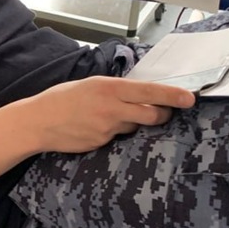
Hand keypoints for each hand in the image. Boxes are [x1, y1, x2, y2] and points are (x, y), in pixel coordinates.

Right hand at [24, 76, 194, 153]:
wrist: (38, 122)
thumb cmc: (62, 98)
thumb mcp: (91, 84)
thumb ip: (115, 89)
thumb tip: (139, 94)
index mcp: (109, 88)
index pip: (149, 92)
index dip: (172, 96)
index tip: (190, 98)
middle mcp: (112, 109)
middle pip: (152, 115)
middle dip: (163, 114)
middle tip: (164, 112)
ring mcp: (107, 129)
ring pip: (134, 126)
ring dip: (132, 122)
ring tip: (108, 116)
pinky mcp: (102, 143)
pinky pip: (117, 137)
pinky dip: (113, 131)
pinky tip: (94, 126)